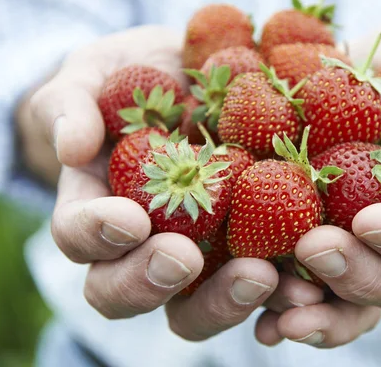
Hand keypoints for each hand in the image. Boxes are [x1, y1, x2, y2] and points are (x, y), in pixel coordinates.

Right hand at [31, 26, 326, 340]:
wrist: (191, 77)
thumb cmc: (131, 77)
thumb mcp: (94, 76)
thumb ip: (72, 105)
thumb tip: (73, 148)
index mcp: (98, 207)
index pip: (80, 237)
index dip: (97, 235)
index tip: (130, 218)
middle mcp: (143, 243)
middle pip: (130, 291)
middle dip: (151, 281)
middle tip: (183, 257)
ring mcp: (200, 248)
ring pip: (198, 303)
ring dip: (226, 299)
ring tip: (262, 276)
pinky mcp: (251, 240)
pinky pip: (262, 276)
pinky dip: (282, 285)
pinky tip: (308, 275)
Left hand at [254, 10, 380, 347]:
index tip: (369, 221)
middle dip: (355, 276)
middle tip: (314, 249)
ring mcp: (354, 236)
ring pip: (344, 297)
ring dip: (312, 309)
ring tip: (276, 306)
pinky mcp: (310, 223)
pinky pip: (296, 273)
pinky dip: (274, 298)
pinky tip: (252, 311)